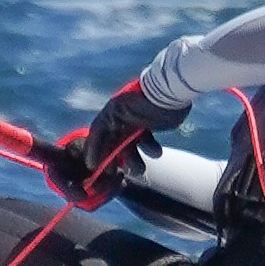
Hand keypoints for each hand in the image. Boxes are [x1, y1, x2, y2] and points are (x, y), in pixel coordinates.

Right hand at [35, 76, 182, 207]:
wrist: (170, 92)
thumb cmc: (142, 100)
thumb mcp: (118, 111)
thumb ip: (103, 130)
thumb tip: (96, 146)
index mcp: (111, 114)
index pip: (97, 135)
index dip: (94, 151)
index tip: (93, 167)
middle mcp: (122, 119)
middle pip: (114, 144)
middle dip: (114, 159)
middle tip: (116, 173)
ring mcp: (137, 123)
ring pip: (131, 148)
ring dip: (134, 160)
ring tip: (140, 169)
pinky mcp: (153, 127)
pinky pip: (148, 145)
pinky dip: (151, 151)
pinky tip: (157, 152)